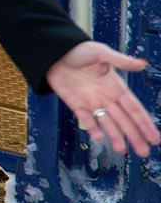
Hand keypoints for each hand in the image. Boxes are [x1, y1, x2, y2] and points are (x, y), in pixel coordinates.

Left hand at [46, 41, 157, 156]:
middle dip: (134, 136)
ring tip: (123, 150)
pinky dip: (92, 128)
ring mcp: (91, 102)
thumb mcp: (100, 53)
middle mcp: (106, 97)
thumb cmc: (78, 50)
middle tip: (144, 152)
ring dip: (115, 136)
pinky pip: (86, 120)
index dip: (144, 123)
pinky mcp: (75, 105)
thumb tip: (143, 64)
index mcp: (115, 86)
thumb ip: (121, 61)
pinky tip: (99, 138)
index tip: (154, 137)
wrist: (52, 52)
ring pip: (107, 123)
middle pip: (123, 120)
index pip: (134, 108)